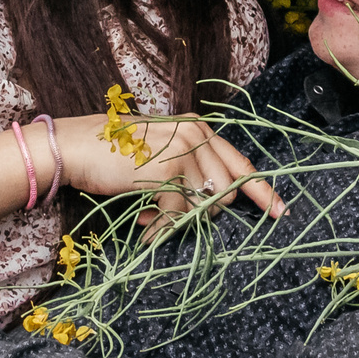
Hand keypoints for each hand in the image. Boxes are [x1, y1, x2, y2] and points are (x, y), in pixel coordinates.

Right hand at [53, 112, 285, 223]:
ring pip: (202, 206)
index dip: (261, 191)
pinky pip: (178, 215)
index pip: (239, 164)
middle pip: (223, 192)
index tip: (280, 212)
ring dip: (176, 219)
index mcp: (198, 128)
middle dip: (199, 211)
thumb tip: (206, 205)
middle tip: (163, 214)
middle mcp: (197, 134)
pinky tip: (145, 230)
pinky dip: (162, 229)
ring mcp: (185, 150)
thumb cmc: (112, 152)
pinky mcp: (170, 170)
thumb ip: (187, 171)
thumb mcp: (158, 153)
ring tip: (148, 216)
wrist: (77, 147)